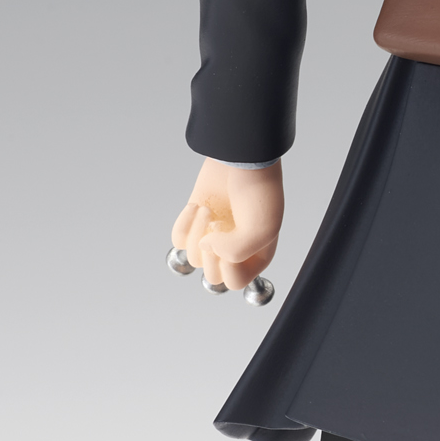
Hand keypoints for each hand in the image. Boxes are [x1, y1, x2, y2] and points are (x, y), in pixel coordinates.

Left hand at [171, 158, 282, 289]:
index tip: (233, 238)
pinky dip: (183, 225)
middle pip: (212, 277)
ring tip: (208, 211)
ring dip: (196, 234)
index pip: (235, 283)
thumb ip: (236, 252)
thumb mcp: (261, 229)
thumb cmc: (259, 190)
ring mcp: (213, 235)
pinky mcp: (195, 220)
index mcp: (256, 255)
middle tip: (219, 227)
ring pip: (194, 258)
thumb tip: (205, 247)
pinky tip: (195, 207)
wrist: (241, 156)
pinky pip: (178, 240)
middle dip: (211, 254)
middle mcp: (235, 249)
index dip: (229, 266)